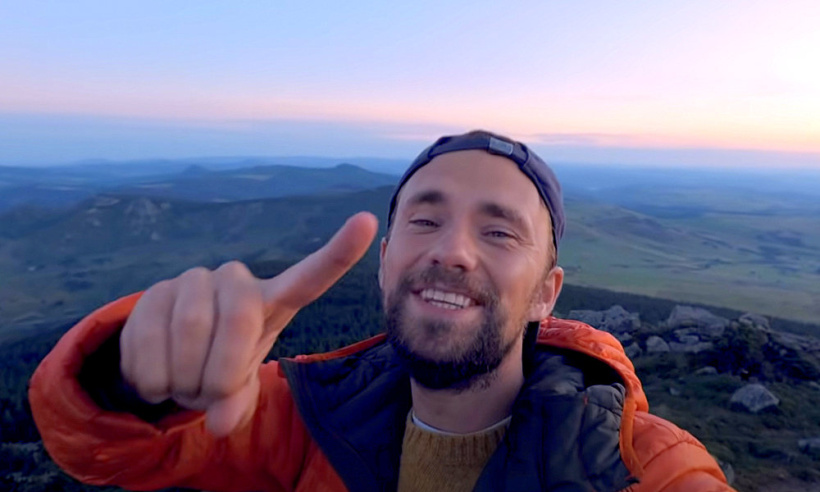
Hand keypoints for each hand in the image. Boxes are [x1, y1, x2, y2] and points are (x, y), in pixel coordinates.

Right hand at [119, 212, 377, 436]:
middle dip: (222, 372)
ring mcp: (194, 281)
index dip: (339, 252)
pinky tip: (157, 379)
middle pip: (240, 319)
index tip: (368, 222)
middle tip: (209, 394)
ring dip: (185, 378)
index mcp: (274, 301)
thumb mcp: (238, 392)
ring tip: (185, 385)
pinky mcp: (153, 292)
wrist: (166, 364)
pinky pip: (149, 338)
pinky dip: (152, 376)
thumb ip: (238, 404)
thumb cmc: (220, 371)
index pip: (312, 276)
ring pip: (191, 329)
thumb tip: (222, 421)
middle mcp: (238, 281)